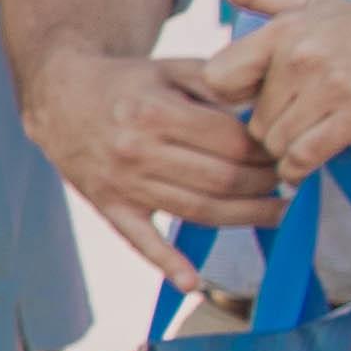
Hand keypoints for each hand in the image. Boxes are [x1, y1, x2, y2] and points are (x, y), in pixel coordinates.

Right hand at [19, 36, 282, 275]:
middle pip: (222, 179)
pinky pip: (140, 240)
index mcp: (155, 112)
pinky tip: (191, 282)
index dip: (268, 151)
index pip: (232, 142)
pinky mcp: (109, 206)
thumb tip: (268, 109)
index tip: (286, 152)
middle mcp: (137, 150)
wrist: (61, 97)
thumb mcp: (171, 68)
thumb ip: (220, 83)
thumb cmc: (127, 83)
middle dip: (266, 183)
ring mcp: (122, 183)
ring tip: (278, 213)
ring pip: (198, 210)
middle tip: (289, 181)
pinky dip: (166, 264)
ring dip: (245, 216)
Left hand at [196, 0, 350, 176]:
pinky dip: (301, 169)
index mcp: (285, 29)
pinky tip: (313, 160)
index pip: (218, 77)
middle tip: (306, 117)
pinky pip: (302, 157)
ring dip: (290, 149)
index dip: (234, 95)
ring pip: (274, 142)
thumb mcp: (317, 4)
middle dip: (272, 126)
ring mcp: (330, 85)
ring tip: (318, 132)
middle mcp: (302, 54)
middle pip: (251, 118)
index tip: (261, 96)